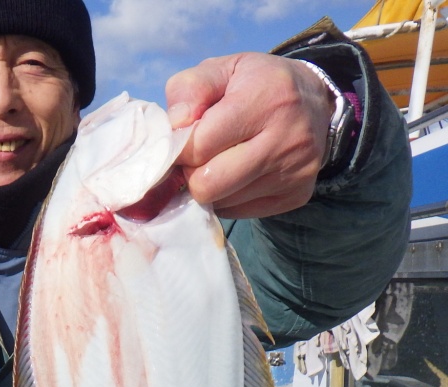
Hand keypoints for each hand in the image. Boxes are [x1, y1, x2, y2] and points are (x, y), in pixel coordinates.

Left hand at [165, 53, 334, 218]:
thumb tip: (175, 125)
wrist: (316, 102)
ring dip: (210, 186)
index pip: (199, 146)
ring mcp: (294, 172)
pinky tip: (238, 174)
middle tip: (199, 156)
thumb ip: (190, 89)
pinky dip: (228, 197)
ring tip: (220, 161)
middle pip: (207, 185)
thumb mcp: (222, 69)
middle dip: (192, 172)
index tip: (183, 140)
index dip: (180, 147)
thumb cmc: (256, 84)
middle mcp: (286, 140)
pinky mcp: (296, 196)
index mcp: (265, 100)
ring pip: (221, 202)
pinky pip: (238, 213)